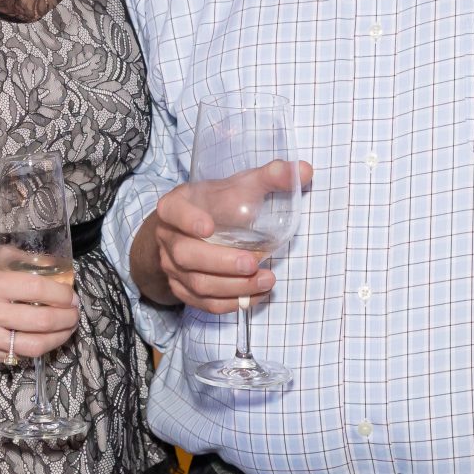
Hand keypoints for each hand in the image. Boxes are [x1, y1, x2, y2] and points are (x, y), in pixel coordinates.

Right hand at [0, 249, 78, 364]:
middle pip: (41, 321)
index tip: (71, 294)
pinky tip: (43, 338)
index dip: (62, 293)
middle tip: (75, 313)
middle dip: (67, 318)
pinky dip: (36, 348)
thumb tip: (54, 265)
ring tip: (66, 329)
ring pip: (32, 347)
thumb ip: (19, 259)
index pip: (37, 290)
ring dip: (58, 339)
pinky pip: (16, 356)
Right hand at [137, 160, 311, 313]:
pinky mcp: (183, 289)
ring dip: (232, 286)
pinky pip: (203, 303)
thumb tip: (305, 170)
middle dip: (222, 263)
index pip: (173, 211)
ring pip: (197, 283)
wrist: (198, 229)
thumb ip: (270, 177)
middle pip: (186, 255)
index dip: (187, 219)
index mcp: (176, 206)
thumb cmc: (219, 205)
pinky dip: (230, 302)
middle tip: (252, 262)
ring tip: (266, 280)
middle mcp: (168, 238)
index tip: (209, 227)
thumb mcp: (240, 186)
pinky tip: (256, 294)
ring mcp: (172, 267)